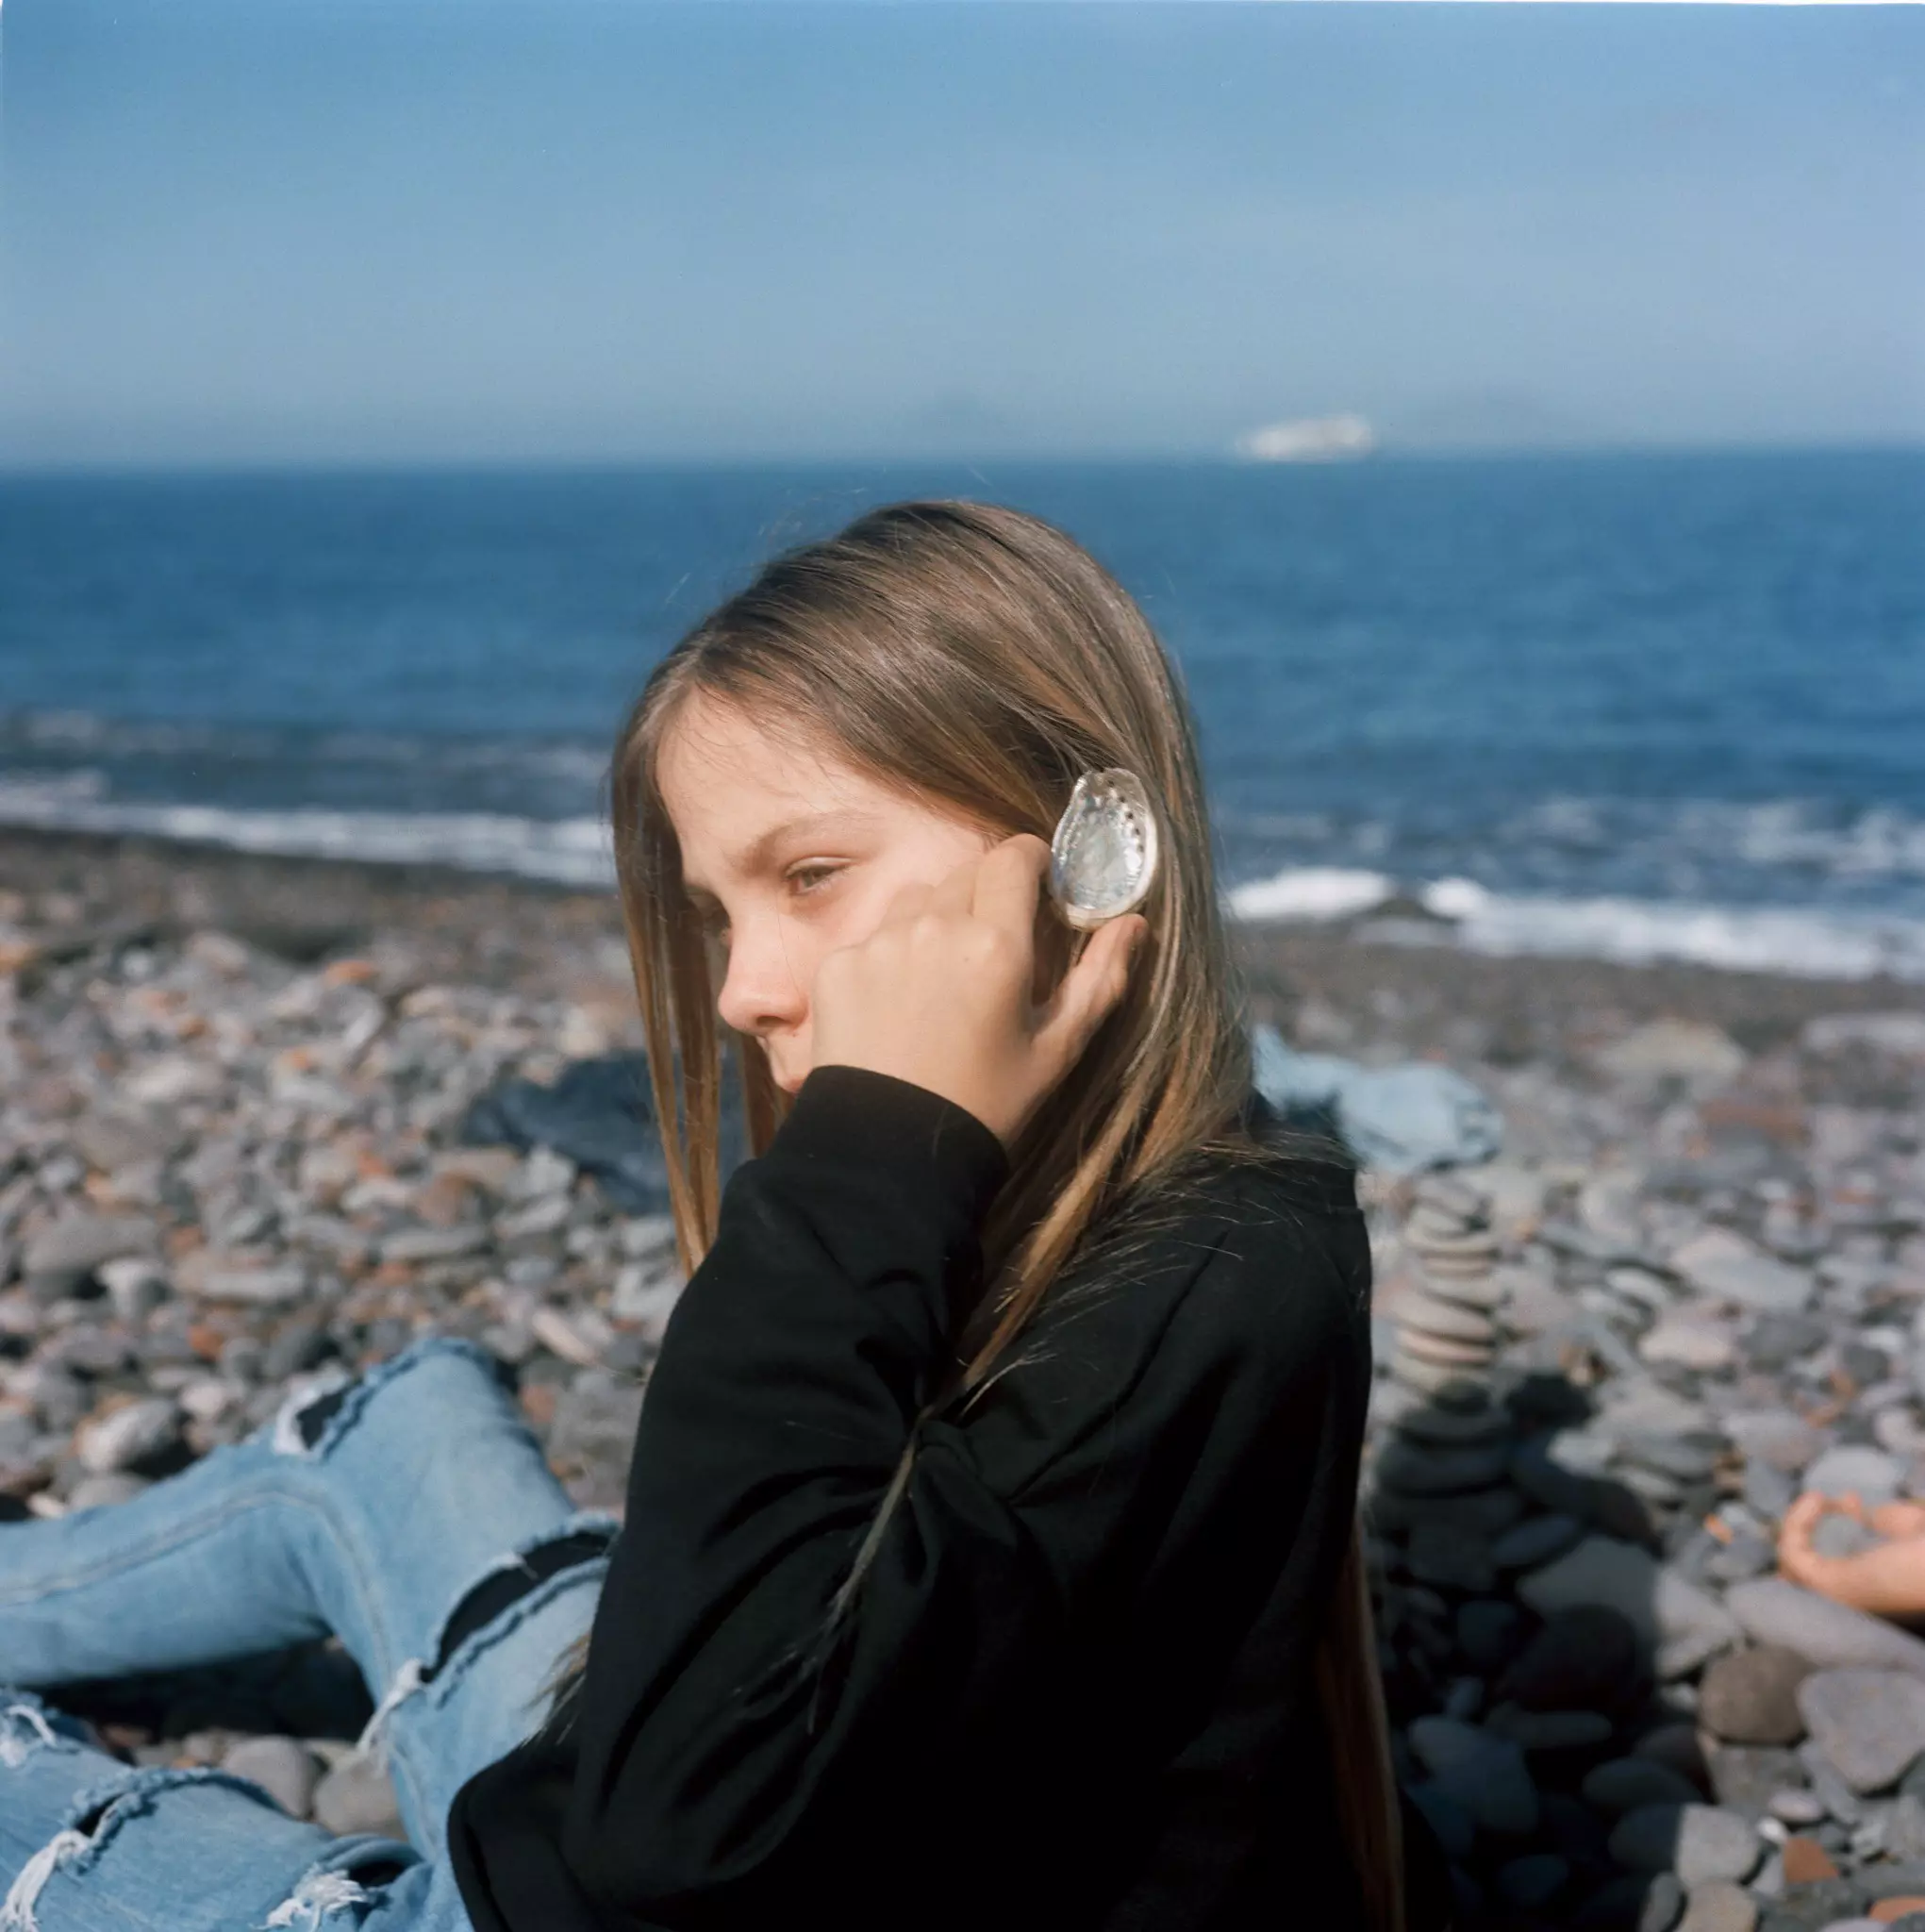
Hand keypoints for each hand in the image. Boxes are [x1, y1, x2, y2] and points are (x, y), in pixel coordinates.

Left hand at [808, 833, 1148, 1148]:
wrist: (890, 1156)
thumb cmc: (987, 1104)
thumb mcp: (1056, 1050)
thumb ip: (1100, 979)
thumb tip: (1134, 923)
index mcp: (996, 944)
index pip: (1014, 856)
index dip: (1031, 861)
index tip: (1039, 886)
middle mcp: (934, 926)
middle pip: (967, 872)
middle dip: (989, 892)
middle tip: (996, 943)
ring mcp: (878, 942)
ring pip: (918, 898)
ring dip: (938, 916)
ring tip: (944, 973)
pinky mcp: (838, 965)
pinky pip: (874, 936)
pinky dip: (893, 953)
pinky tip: (900, 1004)